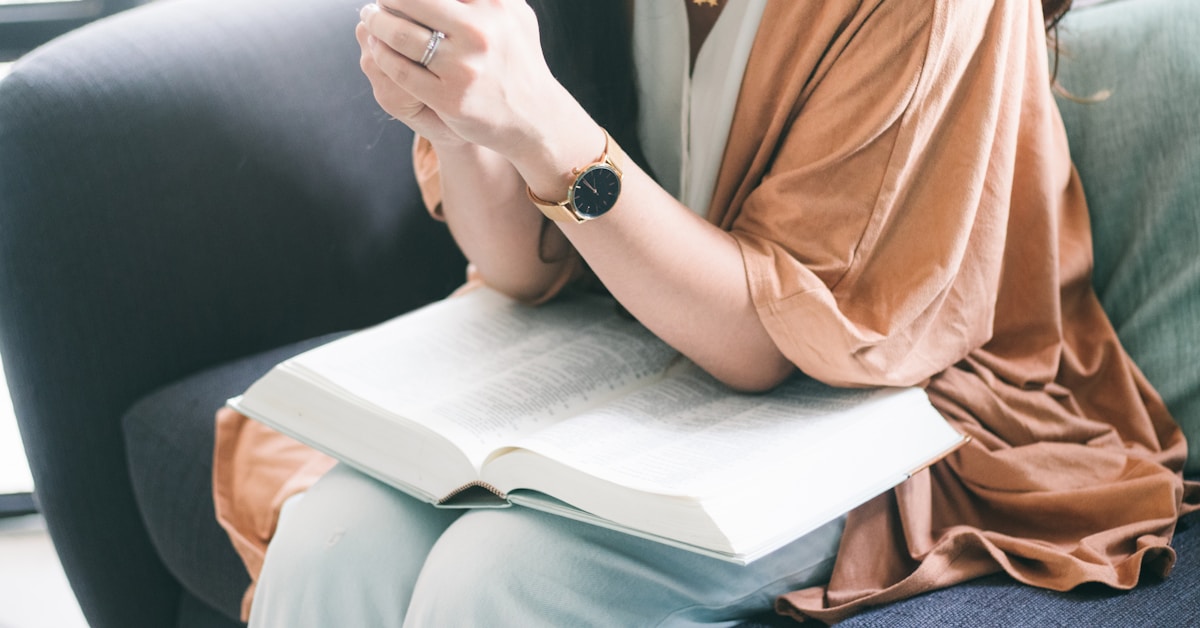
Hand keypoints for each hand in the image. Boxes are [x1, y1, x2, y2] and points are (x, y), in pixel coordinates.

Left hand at [357, 0, 582, 162]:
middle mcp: (480, 33)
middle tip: (378, 2)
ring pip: (400, 35)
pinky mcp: (449, 97)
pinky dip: (382, 55)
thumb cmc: (519, 60)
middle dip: (387, 0)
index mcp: (494, 6)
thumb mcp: (514, 15)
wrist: (535, 117)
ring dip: (377, 24)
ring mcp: (464, 67)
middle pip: (412, 1)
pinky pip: (401, 70)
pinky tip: (378, 49)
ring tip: (372, 19)